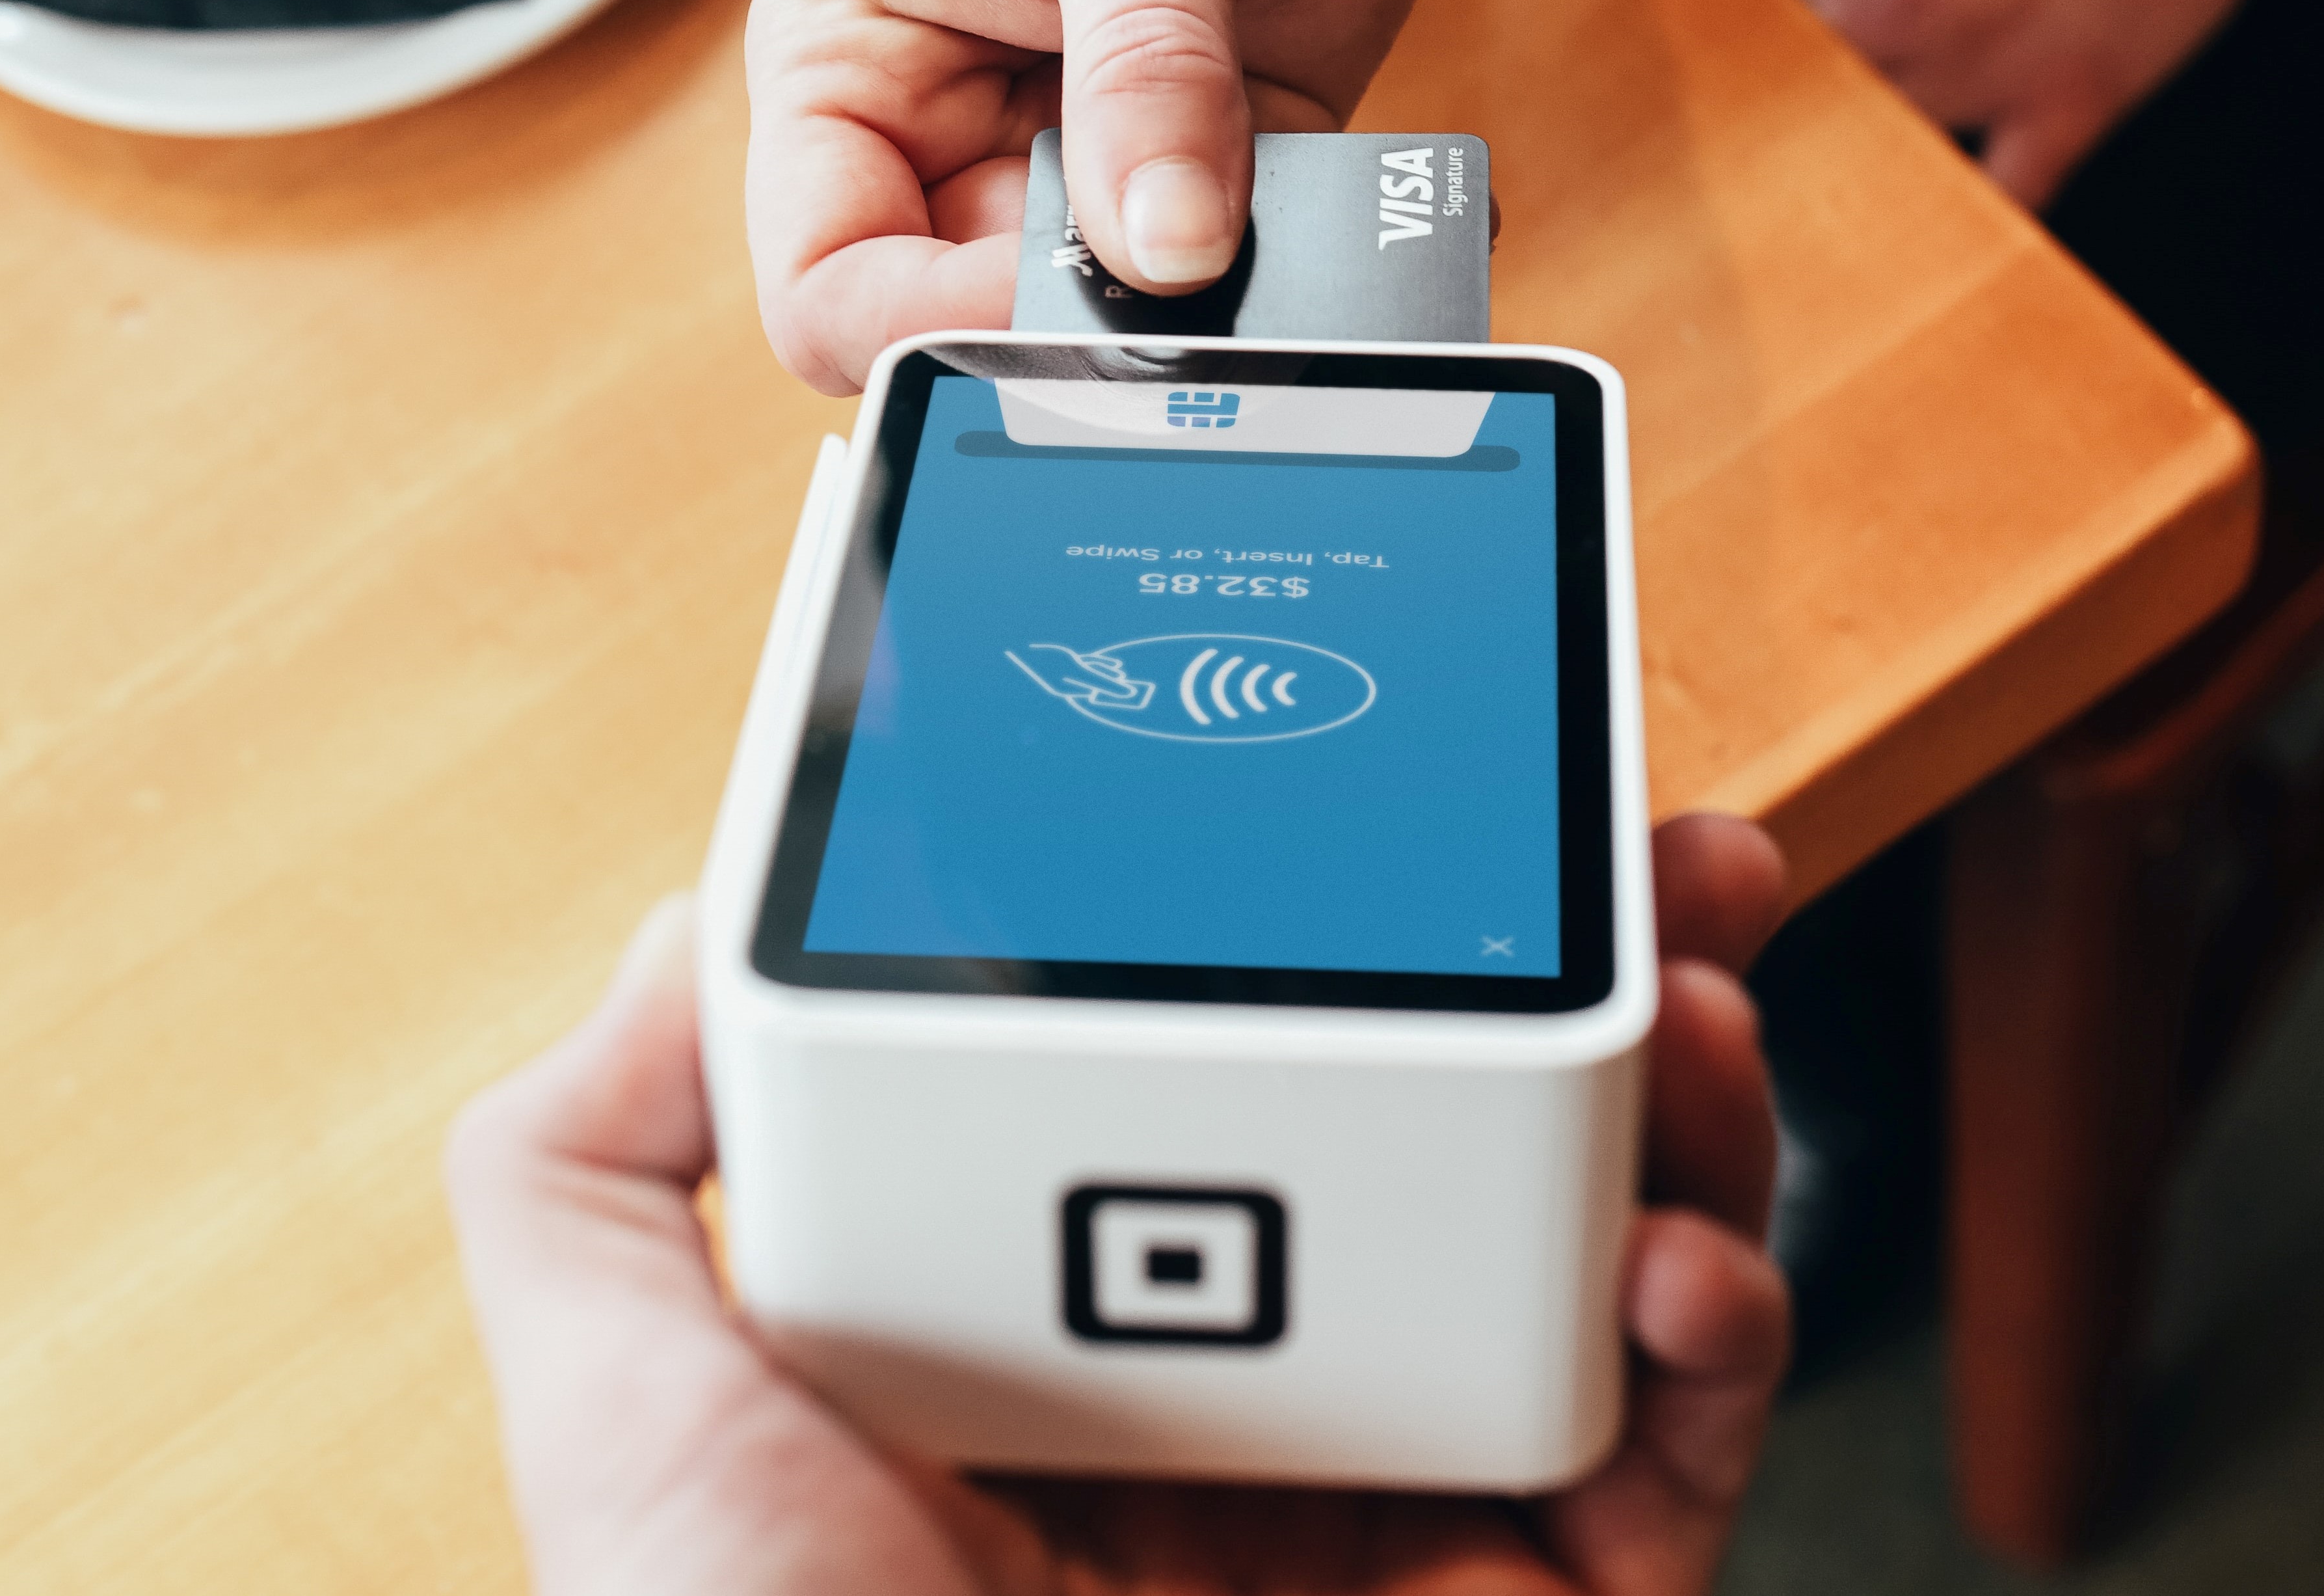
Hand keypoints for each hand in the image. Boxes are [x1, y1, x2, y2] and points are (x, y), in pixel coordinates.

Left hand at [443, 815, 1799, 1595]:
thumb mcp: (606, 1382)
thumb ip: (601, 1143)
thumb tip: (700, 914)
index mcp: (1068, 1325)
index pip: (1247, 1072)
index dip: (1353, 928)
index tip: (1418, 801)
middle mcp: (1253, 1409)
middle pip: (1476, 1142)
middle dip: (1598, 975)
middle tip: (1653, 855)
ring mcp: (1404, 1529)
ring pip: (1617, 1272)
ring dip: (1699, 1119)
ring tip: (1694, 1010)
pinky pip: (1676, 1476)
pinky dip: (1722, 1348)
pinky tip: (1685, 1265)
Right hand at [743, 0, 1459, 392]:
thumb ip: (1146, 77)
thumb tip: (1169, 259)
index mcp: (857, 60)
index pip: (833, 284)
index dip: (927, 329)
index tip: (1057, 301)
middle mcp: (963, 122)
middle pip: (990, 322)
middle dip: (1098, 332)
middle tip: (1213, 306)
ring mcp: (1106, 139)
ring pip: (1141, 311)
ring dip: (1229, 308)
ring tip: (1313, 253)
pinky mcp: (1235, 137)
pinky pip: (1268, 260)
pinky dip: (1329, 265)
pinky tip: (1389, 226)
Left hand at [1679, 0, 2323, 206]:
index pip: (1709, 19)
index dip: (1692, 36)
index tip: (1682, 52)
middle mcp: (1890, 10)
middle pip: (1776, 100)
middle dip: (1758, 99)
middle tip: (1748, 107)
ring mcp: (1985, 68)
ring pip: (1871, 151)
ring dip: (1848, 145)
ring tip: (1840, 139)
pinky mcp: (2071, 103)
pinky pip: (1998, 200)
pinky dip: (1964, 212)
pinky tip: (1937, 205)